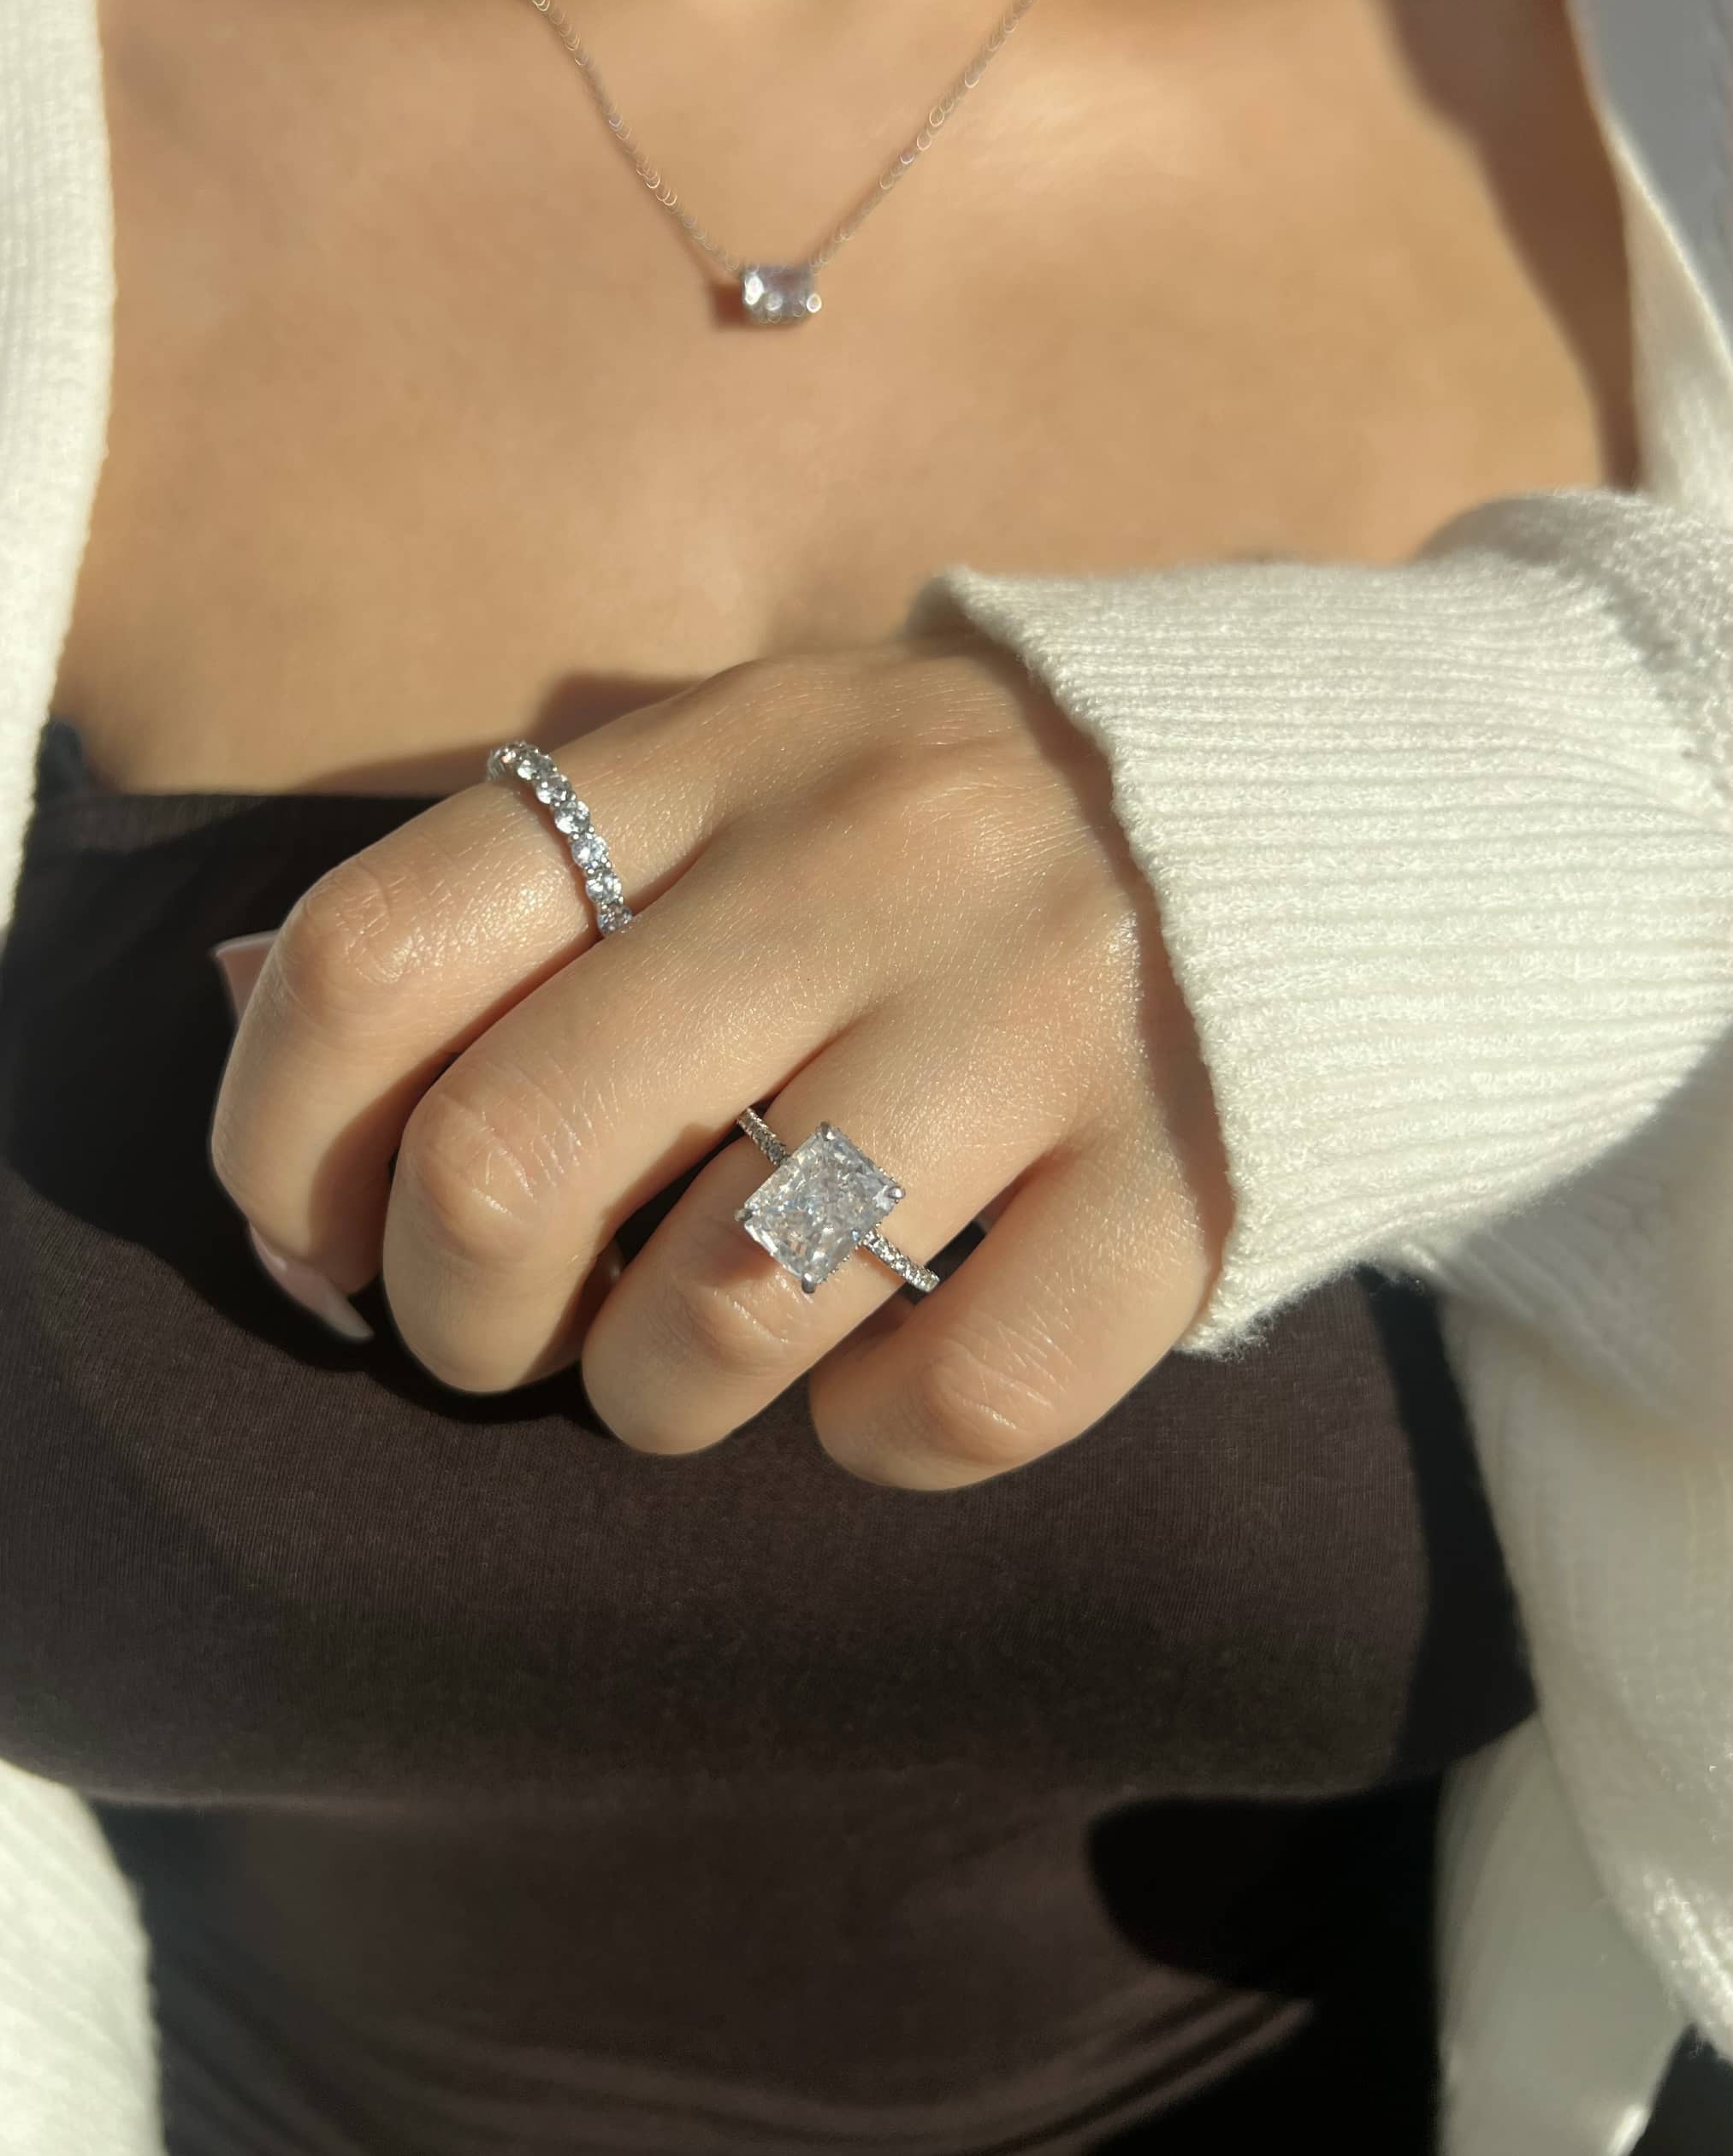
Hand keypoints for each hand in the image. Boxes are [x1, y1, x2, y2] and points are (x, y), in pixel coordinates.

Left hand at [210, 636, 1231, 1489]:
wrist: (1304, 800)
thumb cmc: (935, 826)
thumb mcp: (725, 775)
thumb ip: (519, 884)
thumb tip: (257, 1024)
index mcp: (715, 752)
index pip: (383, 949)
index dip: (281, 1142)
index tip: (317, 1230)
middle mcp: (868, 860)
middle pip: (509, 1161)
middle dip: (458, 1315)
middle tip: (508, 1327)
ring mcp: (1038, 1014)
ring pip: (721, 1317)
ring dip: (653, 1397)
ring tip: (690, 1354)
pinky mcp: (1182, 1174)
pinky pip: (958, 1404)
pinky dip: (877, 1438)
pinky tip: (887, 1372)